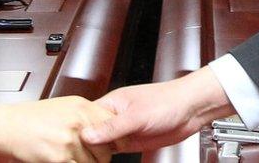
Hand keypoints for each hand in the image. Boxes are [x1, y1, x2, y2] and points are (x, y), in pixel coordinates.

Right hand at [0, 96, 113, 161]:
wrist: (7, 126)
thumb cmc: (30, 118)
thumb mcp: (63, 107)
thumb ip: (85, 116)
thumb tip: (104, 127)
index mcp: (81, 107)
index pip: (112, 123)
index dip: (114, 137)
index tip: (112, 143)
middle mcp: (78, 122)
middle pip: (107, 147)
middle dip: (102, 155)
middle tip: (92, 155)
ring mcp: (70, 141)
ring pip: (95, 162)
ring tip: (73, 157)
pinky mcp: (60, 158)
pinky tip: (65, 160)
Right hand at [81, 67, 234, 152]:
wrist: (191, 110)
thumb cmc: (168, 100)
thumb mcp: (136, 115)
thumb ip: (112, 127)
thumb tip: (87, 134)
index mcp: (112, 103)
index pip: (86, 118)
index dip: (76, 130)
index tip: (67, 142)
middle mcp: (115, 116)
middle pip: (92, 133)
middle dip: (84, 144)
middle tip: (74, 155)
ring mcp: (124, 130)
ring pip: (102, 144)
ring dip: (95, 152)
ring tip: (84, 159)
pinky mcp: (133, 142)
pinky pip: (114, 151)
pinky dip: (107, 157)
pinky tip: (100, 161)